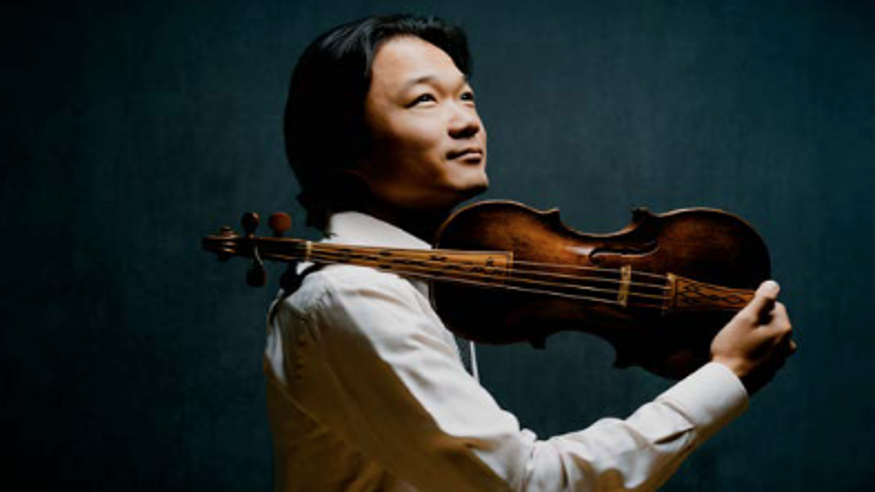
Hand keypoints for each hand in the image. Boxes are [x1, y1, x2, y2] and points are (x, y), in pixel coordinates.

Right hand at [710, 280, 796, 394]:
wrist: (728, 383)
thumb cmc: (733, 348)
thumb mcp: (745, 319)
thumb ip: (761, 300)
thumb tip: (773, 284)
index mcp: (783, 329)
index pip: (775, 306)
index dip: (756, 308)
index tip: (742, 316)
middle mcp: (786, 345)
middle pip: (773, 323)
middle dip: (758, 323)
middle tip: (737, 330)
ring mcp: (779, 360)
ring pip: (769, 340)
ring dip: (757, 338)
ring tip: (738, 344)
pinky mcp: (770, 372)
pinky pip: (765, 355)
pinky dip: (755, 353)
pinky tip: (740, 356)